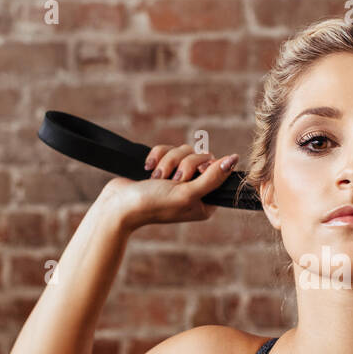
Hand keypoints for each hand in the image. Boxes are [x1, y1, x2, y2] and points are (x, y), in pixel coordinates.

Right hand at [101, 144, 239, 227]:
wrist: (118, 205)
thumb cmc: (152, 204)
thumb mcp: (187, 193)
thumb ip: (212, 177)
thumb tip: (234, 160)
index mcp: (206, 201)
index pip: (217, 170)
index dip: (204, 167)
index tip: (189, 177)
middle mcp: (194, 190)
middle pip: (200, 157)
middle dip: (181, 164)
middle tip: (169, 180)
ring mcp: (177, 180)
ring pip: (183, 151)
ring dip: (167, 161)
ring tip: (155, 178)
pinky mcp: (163, 169)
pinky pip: (167, 149)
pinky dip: (156, 156)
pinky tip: (147, 168)